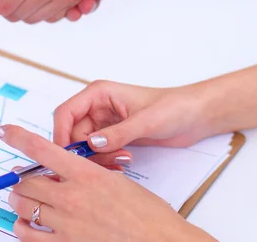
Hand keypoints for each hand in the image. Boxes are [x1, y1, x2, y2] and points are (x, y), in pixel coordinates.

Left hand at [0, 125, 214, 241]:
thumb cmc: (147, 215)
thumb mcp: (117, 181)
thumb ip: (87, 174)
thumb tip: (65, 172)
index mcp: (86, 174)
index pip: (43, 149)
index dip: (19, 137)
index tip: (6, 132)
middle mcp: (71, 197)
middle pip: (27, 182)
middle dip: (21, 180)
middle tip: (22, 179)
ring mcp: (66, 224)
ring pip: (23, 207)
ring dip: (20, 202)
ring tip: (24, 202)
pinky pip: (30, 237)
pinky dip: (23, 229)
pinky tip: (27, 226)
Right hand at [53, 81, 214, 152]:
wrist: (194, 115)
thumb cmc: (173, 107)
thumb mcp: (145, 121)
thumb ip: (117, 133)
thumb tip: (91, 145)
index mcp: (99, 94)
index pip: (66, 112)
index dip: (61, 133)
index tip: (66, 155)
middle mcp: (97, 107)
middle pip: (73, 132)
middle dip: (84, 151)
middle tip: (105, 162)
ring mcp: (105, 122)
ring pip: (85, 145)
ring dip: (98, 158)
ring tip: (122, 161)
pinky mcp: (114, 136)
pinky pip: (98, 151)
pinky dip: (106, 160)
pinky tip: (122, 163)